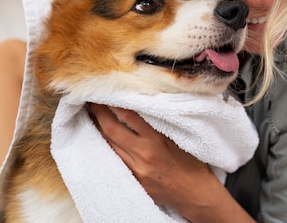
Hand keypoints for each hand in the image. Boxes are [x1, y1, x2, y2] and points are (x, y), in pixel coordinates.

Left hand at [87, 103, 213, 208]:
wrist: (195, 193)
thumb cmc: (191, 163)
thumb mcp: (177, 137)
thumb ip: (158, 123)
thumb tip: (139, 106)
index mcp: (156, 140)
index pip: (129, 115)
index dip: (113, 103)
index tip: (105, 92)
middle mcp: (143, 154)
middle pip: (111, 130)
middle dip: (98, 113)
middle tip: (91, 101)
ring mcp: (135, 170)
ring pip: (108, 145)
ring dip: (98, 129)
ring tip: (91, 116)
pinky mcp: (132, 180)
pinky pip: (114, 160)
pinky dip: (106, 147)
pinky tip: (101, 138)